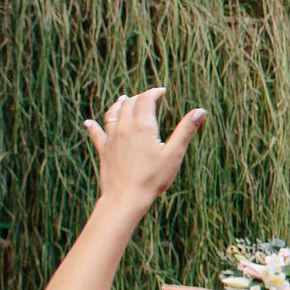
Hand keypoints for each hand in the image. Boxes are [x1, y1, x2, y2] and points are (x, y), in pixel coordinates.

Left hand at [85, 88, 204, 210]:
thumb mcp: (173, 155)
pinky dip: (93, 126)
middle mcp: (125, 128)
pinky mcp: (103, 149)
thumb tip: (201, 111)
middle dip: (138, 97)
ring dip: (118, 104)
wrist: (126, 197)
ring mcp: (111, 138)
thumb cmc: (153, 178)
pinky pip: (96, 133)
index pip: (146, 99)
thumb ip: (185, 131)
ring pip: (112, 113)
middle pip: (128, 103)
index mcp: (143, 127)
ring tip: (122, 100)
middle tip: (147, 98)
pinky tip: (88, 122)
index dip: (153, 92)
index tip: (161, 92)